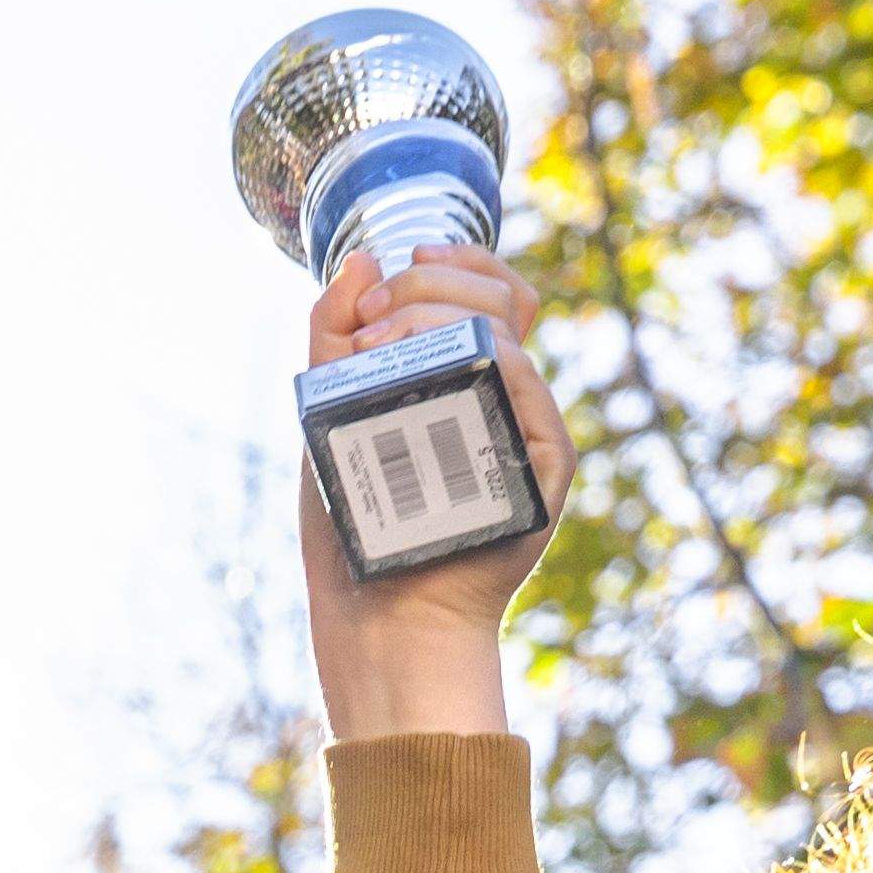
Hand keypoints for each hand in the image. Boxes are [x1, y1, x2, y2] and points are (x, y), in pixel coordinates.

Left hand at [294, 241, 569, 745]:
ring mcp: (528, 431)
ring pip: (511, 332)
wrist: (376, 613)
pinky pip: (528, 390)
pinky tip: (432, 367)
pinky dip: (485, 359)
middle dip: (434, 283)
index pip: (491, 292)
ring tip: (376, 342)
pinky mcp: (544, 469)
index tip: (403, 261)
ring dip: (440, 314)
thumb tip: (359, 260)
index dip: (458, 259)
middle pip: (504, 297)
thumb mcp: (328, 412)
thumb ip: (335, 338)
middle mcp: (505, 399)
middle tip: (373, 315)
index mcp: (468, 380)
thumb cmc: (354, 523)